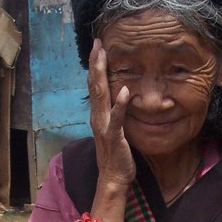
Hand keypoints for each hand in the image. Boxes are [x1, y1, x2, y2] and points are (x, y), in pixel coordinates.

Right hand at [88, 39, 134, 187]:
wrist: (113, 178)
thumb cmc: (116, 156)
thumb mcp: (113, 130)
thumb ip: (114, 114)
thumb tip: (118, 99)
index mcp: (98, 115)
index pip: (95, 86)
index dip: (96, 66)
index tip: (98, 47)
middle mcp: (97, 118)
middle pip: (95, 86)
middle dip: (96, 63)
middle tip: (97, 44)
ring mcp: (104, 126)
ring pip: (101, 96)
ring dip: (102, 75)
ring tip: (104, 56)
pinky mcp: (115, 136)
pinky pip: (117, 118)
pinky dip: (120, 105)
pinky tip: (126, 91)